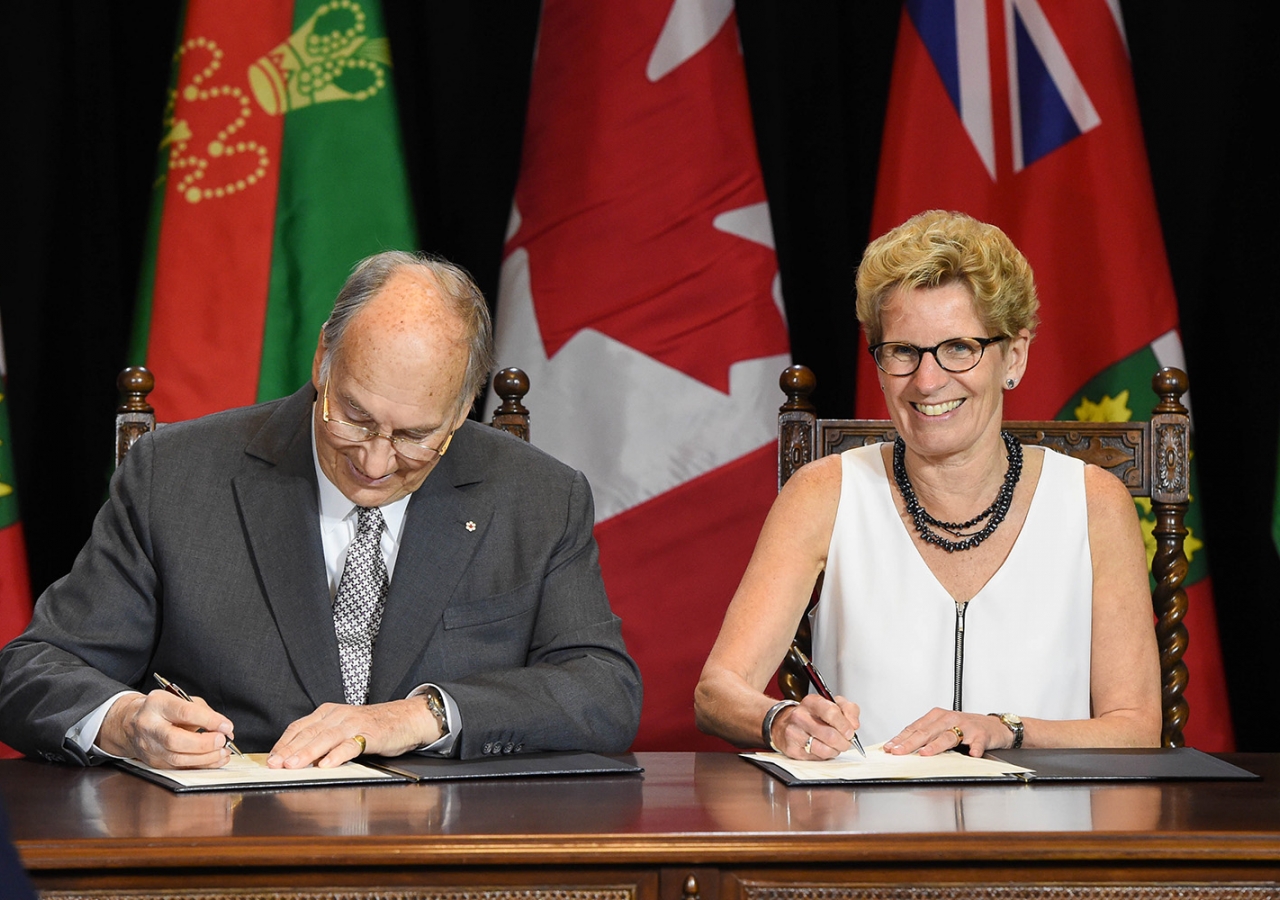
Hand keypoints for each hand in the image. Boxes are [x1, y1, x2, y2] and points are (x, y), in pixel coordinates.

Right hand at [99, 690, 236, 768]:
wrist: (131, 722)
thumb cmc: (161, 709)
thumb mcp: (180, 699)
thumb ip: (203, 712)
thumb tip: (224, 728)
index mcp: (157, 704)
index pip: (184, 713)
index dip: (209, 721)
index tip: (226, 726)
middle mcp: (149, 726)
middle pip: (175, 740)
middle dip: (204, 743)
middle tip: (222, 741)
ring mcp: (149, 747)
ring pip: (177, 759)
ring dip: (205, 758)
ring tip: (223, 752)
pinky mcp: (154, 762)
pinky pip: (180, 767)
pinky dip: (202, 765)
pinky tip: (216, 760)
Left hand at [267, 697, 438, 768]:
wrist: (407, 718)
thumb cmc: (373, 726)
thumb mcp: (343, 728)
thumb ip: (322, 740)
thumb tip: (296, 759)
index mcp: (329, 712)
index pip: (299, 727)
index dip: (283, 743)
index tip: (270, 759)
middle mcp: (339, 715)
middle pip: (309, 732)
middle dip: (289, 750)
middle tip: (275, 764)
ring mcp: (354, 723)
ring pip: (326, 737)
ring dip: (307, 752)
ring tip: (293, 765)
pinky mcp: (371, 734)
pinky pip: (351, 744)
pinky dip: (337, 754)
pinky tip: (327, 764)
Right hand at [773, 694, 859, 759]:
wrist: (785, 723)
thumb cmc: (813, 715)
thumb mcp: (832, 704)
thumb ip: (849, 710)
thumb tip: (854, 725)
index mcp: (812, 702)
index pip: (831, 712)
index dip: (845, 724)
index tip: (850, 731)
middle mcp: (800, 716)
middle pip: (830, 735)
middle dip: (844, 742)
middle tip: (846, 742)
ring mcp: (794, 733)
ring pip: (824, 749)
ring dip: (835, 750)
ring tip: (834, 745)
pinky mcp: (792, 749)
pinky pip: (816, 758)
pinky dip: (824, 756)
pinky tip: (822, 748)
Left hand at [882, 708, 1010, 757]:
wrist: (993, 726)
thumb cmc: (965, 727)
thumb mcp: (942, 727)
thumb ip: (925, 735)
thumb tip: (903, 746)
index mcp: (936, 717)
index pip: (914, 728)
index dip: (901, 738)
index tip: (889, 747)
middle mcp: (948, 719)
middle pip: (926, 732)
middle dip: (910, 743)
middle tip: (899, 752)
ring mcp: (965, 726)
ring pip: (947, 736)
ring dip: (936, 746)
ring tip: (926, 753)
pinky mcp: (981, 735)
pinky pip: (976, 743)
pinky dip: (974, 748)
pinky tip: (971, 754)